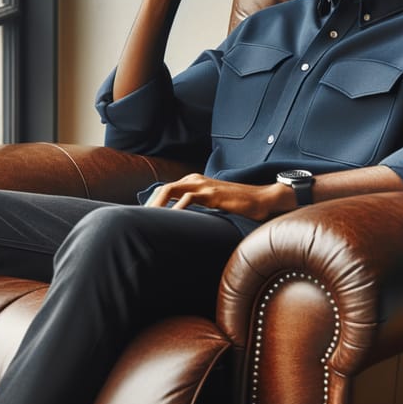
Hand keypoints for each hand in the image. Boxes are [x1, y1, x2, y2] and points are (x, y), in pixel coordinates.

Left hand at [144, 173, 294, 221]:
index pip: (164, 190)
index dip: (152, 204)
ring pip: (170, 190)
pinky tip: (171, 221)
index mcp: (193, 182)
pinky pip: (188, 198)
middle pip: (162, 189)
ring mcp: (203, 185)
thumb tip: (183, 222)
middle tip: (140, 223)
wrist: (262, 199)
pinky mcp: (212, 193)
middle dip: (149, 205)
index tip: (144, 220)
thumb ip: (198, 208)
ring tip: (149, 221)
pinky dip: (177, 209)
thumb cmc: (238, 204)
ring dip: (157, 206)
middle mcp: (195, 180)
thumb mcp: (212, 204)